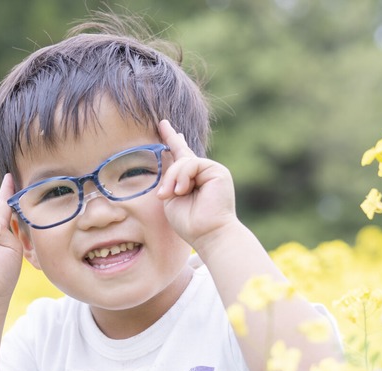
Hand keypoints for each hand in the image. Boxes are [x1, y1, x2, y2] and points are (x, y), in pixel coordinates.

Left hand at [155, 119, 239, 251]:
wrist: (207, 234)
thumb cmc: (189, 223)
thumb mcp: (171, 198)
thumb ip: (170, 179)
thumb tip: (171, 164)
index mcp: (192, 179)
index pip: (181, 154)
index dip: (172, 139)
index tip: (163, 124)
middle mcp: (203, 172)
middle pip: (181, 156)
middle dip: (170, 172)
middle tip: (167, 194)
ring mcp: (211, 170)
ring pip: (183, 161)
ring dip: (172, 178)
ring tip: (172, 196)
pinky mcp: (218, 171)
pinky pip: (192, 164)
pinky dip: (182, 176)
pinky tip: (182, 190)